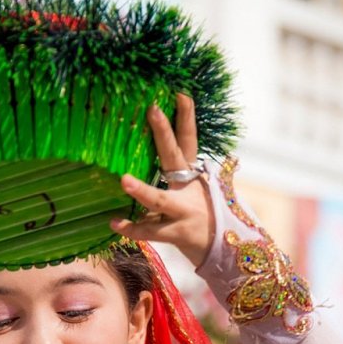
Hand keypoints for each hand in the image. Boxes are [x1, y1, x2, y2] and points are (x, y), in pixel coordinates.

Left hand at [110, 94, 214, 267]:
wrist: (228, 250)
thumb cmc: (203, 219)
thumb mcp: (193, 194)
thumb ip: (172, 180)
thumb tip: (138, 158)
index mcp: (193, 175)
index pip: (190, 140)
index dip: (186, 117)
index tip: (179, 92)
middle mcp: (189, 189)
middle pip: (176, 156)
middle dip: (164, 132)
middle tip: (152, 109)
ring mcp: (184, 211)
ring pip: (160, 199)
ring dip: (142, 190)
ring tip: (123, 180)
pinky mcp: (178, 233)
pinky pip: (151, 231)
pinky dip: (131, 228)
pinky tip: (113, 222)